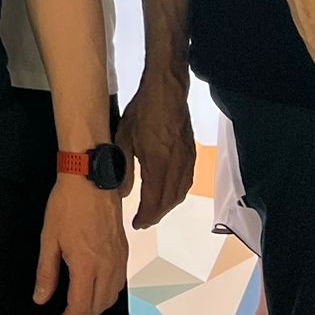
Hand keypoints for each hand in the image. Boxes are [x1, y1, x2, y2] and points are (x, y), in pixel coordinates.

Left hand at [37, 176, 125, 314]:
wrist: (91, 177)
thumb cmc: (67, 205)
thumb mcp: (48, 238)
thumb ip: (46, 272)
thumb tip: (41, 298)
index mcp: (86, 265)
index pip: (79, 307)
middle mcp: (107, 266)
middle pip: (98, 306)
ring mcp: (118, 258)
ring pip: (112, 296)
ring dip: (97, 308)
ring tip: (81, 310)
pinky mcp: (123, 249)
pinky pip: (120, 282)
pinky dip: (109, 294)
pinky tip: (98, 290)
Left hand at [116, 73, 195, 229]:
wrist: (166, 90)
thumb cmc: (142, 111)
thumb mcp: (123, 137)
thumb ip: (123, 166)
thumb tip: (122, 192)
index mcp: (157, 163)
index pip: (153, 199)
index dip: (146, 216)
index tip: (137, 225)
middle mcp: (176, 166)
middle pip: (169, 200)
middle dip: (156, 214)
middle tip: (143, 221)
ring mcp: (187, 160)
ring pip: (180, 192)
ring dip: (167, 205)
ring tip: (154, 210)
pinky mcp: (192, 153)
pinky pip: (187, 181)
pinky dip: (177, 193)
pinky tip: (169, 193)